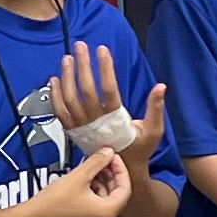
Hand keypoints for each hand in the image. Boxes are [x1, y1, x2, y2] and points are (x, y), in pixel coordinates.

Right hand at [5, 146, 131, 216]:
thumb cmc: (54, 201)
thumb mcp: (78, 176)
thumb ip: (97, 162)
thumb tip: (108, 152)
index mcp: (107, 212)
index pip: (125, 188)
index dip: (120, 169)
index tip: (113, 157)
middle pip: (116, 195)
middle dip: (111, 176)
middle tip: (104, 160)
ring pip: (105, 201)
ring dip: (102, 184)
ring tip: (92, 169)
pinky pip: (95, 208)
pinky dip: (93, 194)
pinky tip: (83, 182)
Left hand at [55, 48, 162, 162]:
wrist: (121, 170)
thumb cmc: (139, 148)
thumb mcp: (154, 130)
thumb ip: (156, 108)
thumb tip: (161, 86)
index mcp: (116, 120)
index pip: (109, 89)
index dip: (105, 68)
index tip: (102, 49)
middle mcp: (96, 123)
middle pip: (86, 90)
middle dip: (83, 65)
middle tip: (81, 46)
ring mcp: (82, 128)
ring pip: (70, 99)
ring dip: (67, 77)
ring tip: (68, 58)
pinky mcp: (73, 131)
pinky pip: (60, 112)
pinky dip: (55, 95)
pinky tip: (55, 79)